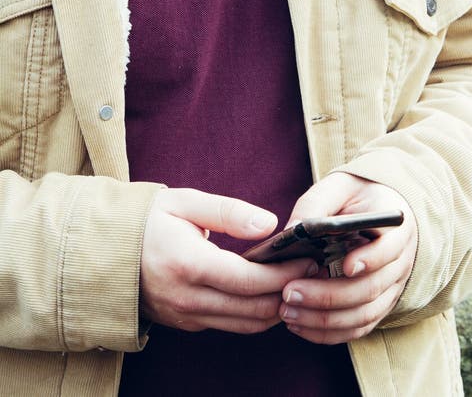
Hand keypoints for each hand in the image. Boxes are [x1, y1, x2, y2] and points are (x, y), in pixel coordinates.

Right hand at [140, 188, 317, 333]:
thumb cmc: (147, 219)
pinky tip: (268, 291)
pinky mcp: (184, 324)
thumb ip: (228, 212)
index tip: (308, 258)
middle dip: (288, 292)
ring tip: (296, 281)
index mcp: (188, 265)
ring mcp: (185, 316)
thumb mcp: (185, 202)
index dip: (285, 273)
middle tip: (312, 271)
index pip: (250, 281)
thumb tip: (269, 224)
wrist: (103, 250)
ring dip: (275, 308)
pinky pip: (228, 325)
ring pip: (244, 325)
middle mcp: (187, 298)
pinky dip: (254, 313)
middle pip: (253, 309)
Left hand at [278, 172, 416, 343]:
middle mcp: (399, 263)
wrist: (378, 211)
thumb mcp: (340, 186)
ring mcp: (390, 289)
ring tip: (287, 310)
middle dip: (328, 296)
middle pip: (370, 288)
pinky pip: (356, 329)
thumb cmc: (356, 196)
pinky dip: (328, 333)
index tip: (344, 266)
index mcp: (396, 229)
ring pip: (363, 315)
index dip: (370, 260)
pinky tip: (299, 325)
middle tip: (290, 292)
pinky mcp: (376, 307)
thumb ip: (319, 202)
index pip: (390, 249)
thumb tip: (293, 228)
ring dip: (323, 319)